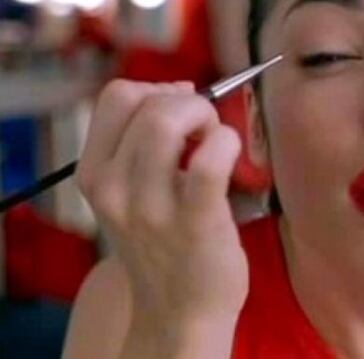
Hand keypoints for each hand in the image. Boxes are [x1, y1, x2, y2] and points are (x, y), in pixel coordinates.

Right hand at [76, 80, 247, 335]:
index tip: (181, 109)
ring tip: (216, 142)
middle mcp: (113, 188)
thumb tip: (178, 92)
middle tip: (206, 129)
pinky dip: (226, 142)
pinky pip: (208, 160)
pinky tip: (230, 154)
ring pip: (167, 121)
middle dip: (188, 102)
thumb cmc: (166, 243)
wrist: (180, 312)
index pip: (116, 97)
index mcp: (95, 174)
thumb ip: (143, 143)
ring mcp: (150, 206)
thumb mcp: (132, 193)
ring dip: (205, 117)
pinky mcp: (194, 220)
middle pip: (144, 103)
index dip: (156, 90)